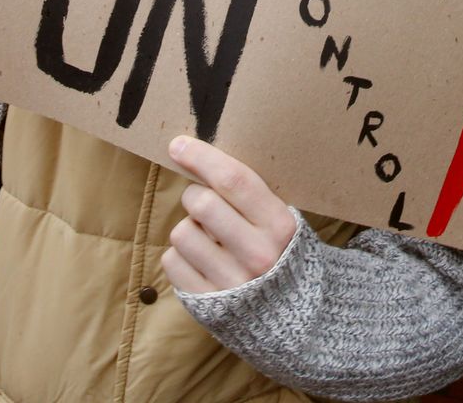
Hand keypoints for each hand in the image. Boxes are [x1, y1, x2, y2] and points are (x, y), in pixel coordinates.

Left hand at [161, 135, 297, 293]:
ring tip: (207, 239)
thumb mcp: (279, 223)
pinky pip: (172, 260)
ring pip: (182, 232)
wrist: (290, 318)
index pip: (235, 180)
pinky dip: (180, 255)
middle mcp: (258, 255)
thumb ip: (250, 196)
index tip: (178, 146)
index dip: (202, 157)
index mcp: (280, 226)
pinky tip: (200, 261)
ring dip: (188, 228)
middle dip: (194, 195)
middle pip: (202, 203)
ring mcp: (232, 282)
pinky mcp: (206, 302)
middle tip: (204, 206)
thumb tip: (198, 157)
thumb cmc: (278, 256)